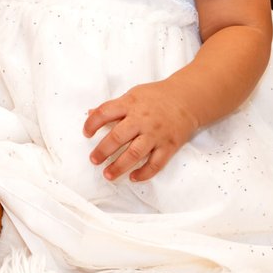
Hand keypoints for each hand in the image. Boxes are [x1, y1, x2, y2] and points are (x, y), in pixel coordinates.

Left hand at [83, 81, 198, 181]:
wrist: (187, 99)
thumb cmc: (156, 96)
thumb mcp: (132, 95)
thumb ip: (113, 107)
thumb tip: (90, 113)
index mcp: (130, 104)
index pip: (105, 112)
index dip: (92, 123)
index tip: (86, 133)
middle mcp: (142, 120)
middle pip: (118, 136)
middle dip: (103, 150)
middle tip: (93, 160)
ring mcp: (156, 134)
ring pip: (135, 153)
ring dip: (119, 166)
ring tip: (108, 174)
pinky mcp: (169, 146)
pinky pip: (156, 163)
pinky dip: (144, 173)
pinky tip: (133, 177)